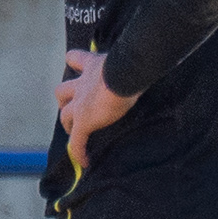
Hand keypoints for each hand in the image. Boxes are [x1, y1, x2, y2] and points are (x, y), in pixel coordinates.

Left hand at [57, 48, 136, 169]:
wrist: (124, 74)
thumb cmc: (132, 64)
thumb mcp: (129, 59)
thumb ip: (132, 60)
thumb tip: (155, 56)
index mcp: (92, 64)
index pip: (74, 58)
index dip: (74, 61)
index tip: (76, 64)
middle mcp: (81, 83)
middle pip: (62, 91)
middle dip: (65, 100)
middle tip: (74, 109)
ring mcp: (80, 103)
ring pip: (64, 114)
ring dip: (68, 122)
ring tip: (75, 131)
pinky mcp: (84, 122)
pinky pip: (76, 141)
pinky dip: (78, 152)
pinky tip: (84, 162)